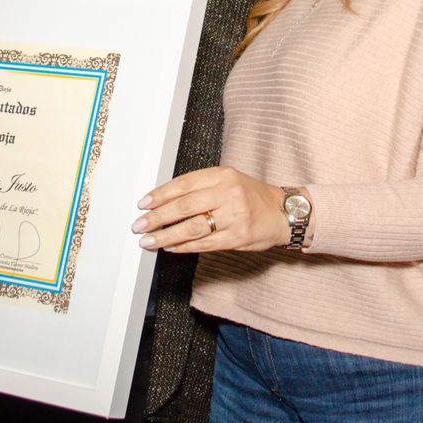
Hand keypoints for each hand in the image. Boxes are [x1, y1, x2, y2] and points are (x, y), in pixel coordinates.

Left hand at [132, 166, 289, 252]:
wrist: (283, 213)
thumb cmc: (251, 196)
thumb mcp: (228, 180)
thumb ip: (200, 187)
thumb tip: (164, 201)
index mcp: (223, 175)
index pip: (184, 184)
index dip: (160, 195)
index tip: (143, 204)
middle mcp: (228, 193)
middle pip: (184, 206)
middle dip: (157, 218)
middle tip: (139, 225)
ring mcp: (234, 216)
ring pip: (192, 227)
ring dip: (166, 236)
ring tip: (149, 241)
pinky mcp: (237, 237)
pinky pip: (204, 243)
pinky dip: (184, 246)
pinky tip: (171, 247)